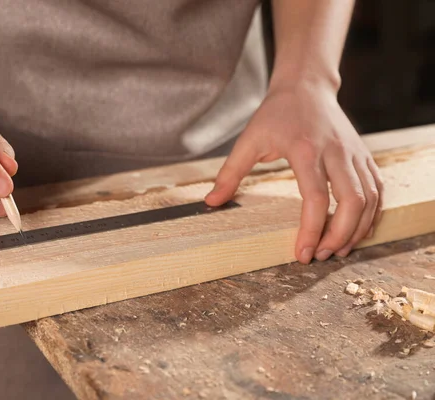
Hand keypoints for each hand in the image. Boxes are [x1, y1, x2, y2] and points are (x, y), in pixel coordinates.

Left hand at [205, 82, 382, 263]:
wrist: (306, 87)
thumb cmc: (276, 114)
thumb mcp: (248, 140)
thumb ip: (230, 173)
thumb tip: (211, 202)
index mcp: (304, 149)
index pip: (315, 197)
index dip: (311, 230)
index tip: (302, 254)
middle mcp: (336, 152)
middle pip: (352, 201)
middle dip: (340, 236)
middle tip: (322, 256)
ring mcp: (354, 154)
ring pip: (370, 198)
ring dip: (358, 229)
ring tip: (339, 249)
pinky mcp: (364, 156)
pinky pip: (377, 189)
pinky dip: (372, 214)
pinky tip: (357, 230)